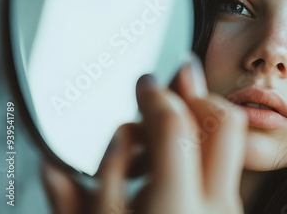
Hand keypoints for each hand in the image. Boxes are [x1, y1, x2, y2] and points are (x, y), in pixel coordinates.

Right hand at [42, 56, 247, 213]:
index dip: (155, 96)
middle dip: (195, 95)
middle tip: (166, 91)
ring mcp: (229, 209)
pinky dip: (196, 152)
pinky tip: (162, 167)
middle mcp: (213, 206)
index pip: (175, 127)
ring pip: (229, 141)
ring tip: (150, 145)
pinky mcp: (230, 211)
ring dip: (193, 125)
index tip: (144, 85)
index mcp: (174, 208)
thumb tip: (56, 166)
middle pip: (225, 121)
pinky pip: (224, 165)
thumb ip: (74, 199)